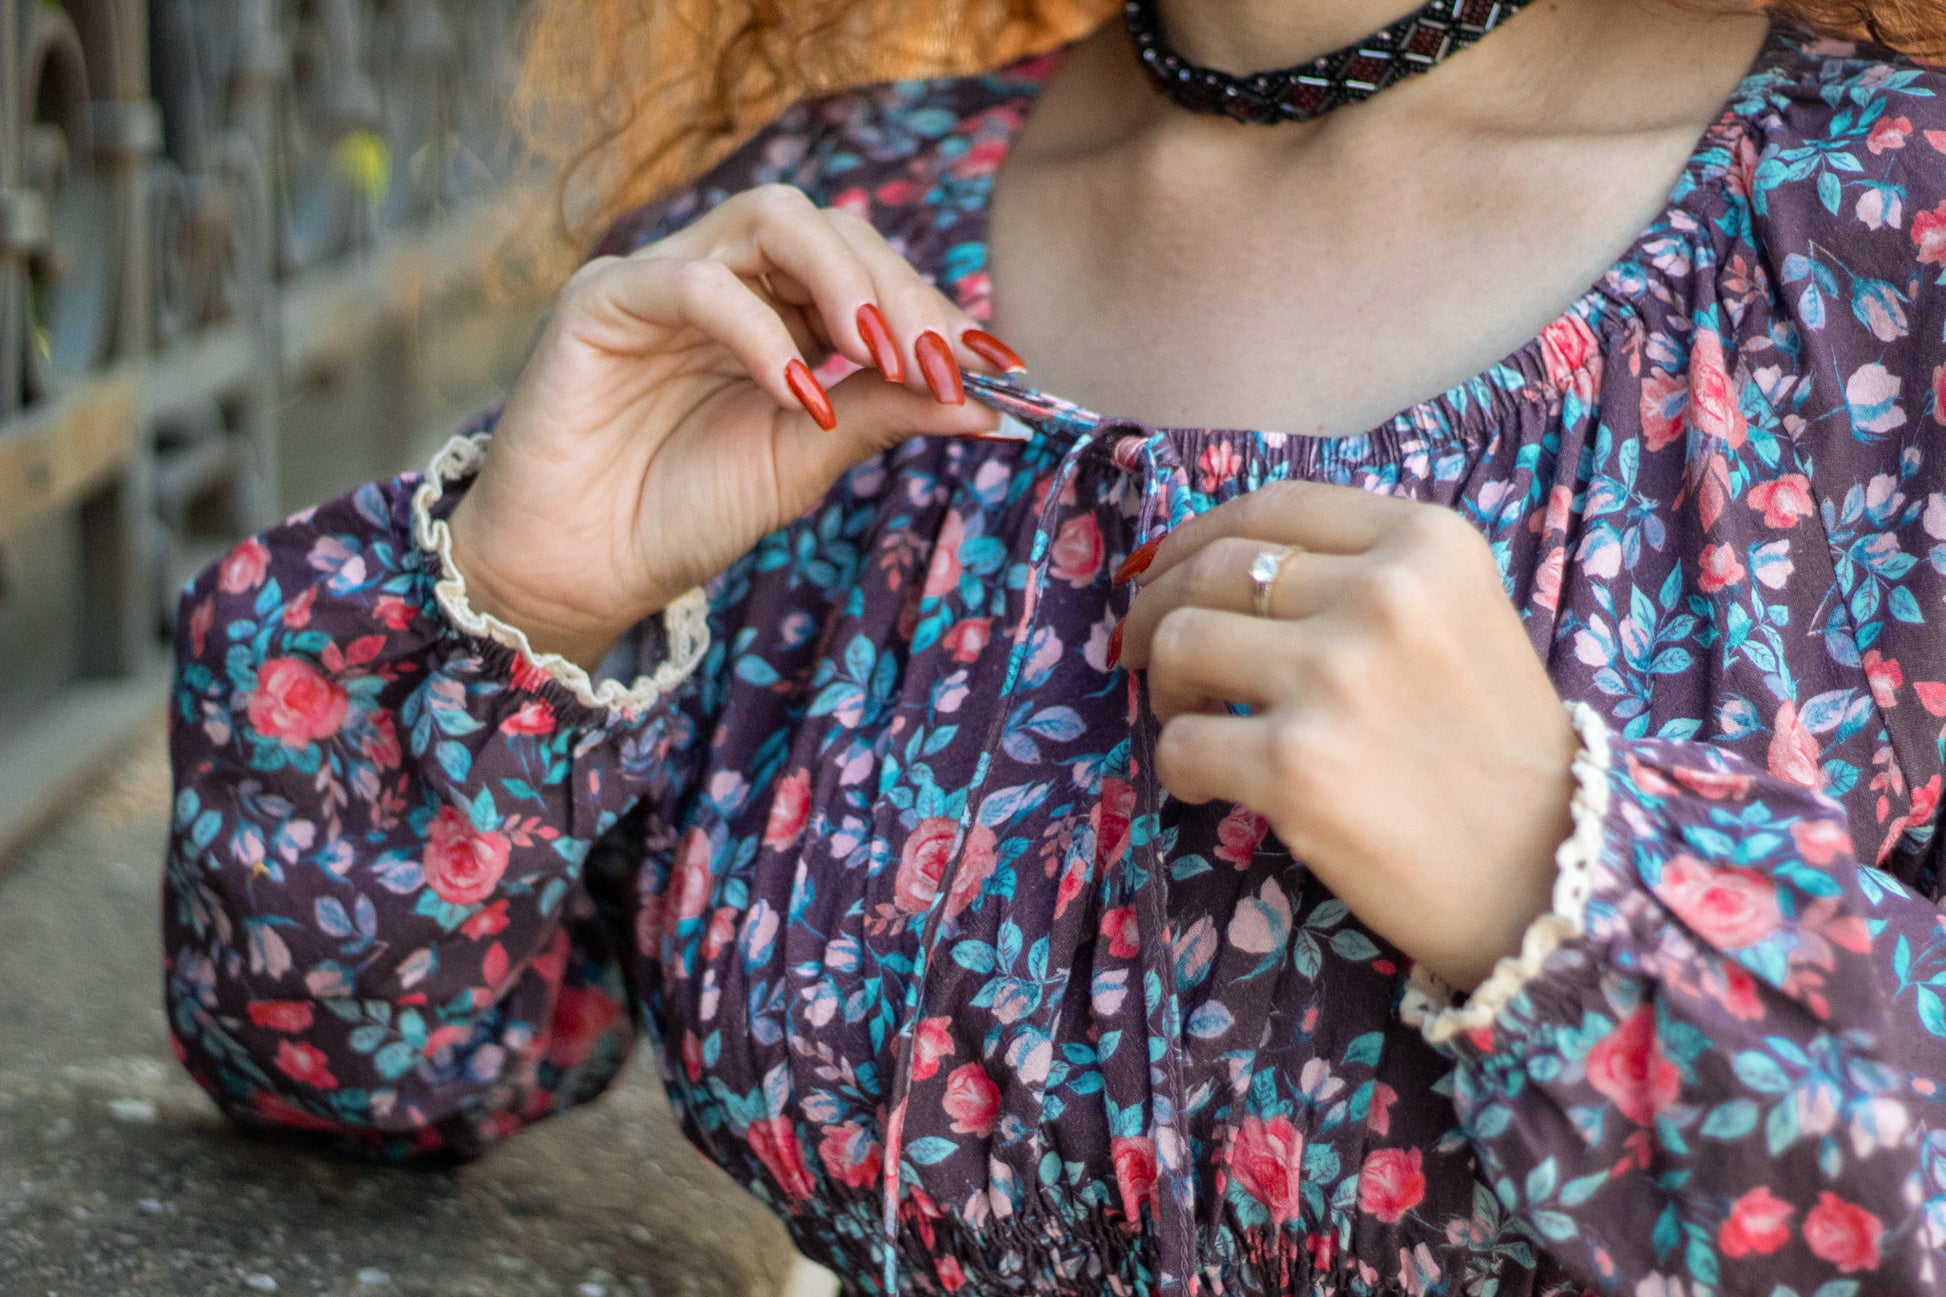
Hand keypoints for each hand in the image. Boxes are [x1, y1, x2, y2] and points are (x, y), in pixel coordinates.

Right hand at [448, 184, 1028, 668]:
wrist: (582, 569)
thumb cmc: (685, 511)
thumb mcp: (808, 458)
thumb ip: (887, 414)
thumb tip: (995, 401)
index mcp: (776, 310)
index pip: (868, 270)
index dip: (934, 310)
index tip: (996, 368)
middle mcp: (725, 278)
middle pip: (830, 227)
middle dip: (900, 291)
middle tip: (942, 363)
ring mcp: (662, 279)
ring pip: (770, 219)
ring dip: (844, 280)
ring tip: (883, 355)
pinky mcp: (602, 300)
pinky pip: (695, 282)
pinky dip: (758, 332)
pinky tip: (800, 393)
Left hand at [1112, 481, 1580, 991]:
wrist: (1552, 874)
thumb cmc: (1497, 752)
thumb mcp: (1458, 616)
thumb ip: (1360, 575)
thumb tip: (1209, 562)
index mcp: (1428, 542)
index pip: (1271, 507)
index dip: (1196, 537)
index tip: (1167, 573)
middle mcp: (1384, 594)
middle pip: (1211, 570)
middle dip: (1158, 609)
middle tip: (1146, 654)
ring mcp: (1337, 677)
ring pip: (1181, 642)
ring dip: (1166, 686)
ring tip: (1193, 721)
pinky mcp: (1297, 765)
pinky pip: (1180, 743)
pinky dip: (1176, 767)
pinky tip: (1208, 787)